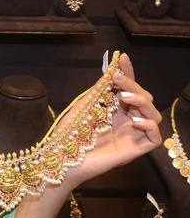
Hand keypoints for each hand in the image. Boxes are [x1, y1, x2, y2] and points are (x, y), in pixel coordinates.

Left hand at [59, 52, 162, 188]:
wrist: (62, 160)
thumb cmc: (68, 135)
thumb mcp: (84, 106)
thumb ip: (100, 90)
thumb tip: (112, 70)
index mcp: (115, 109)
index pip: (128, 88)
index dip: (128, 73)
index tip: (122, 58)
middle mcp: (127, 120)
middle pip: (144, 98)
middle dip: (133, 85)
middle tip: (118, 80)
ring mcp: (133, 135)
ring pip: (154, 115)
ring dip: (142, 102)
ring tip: (125, 99)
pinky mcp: (136, 150)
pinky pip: (155, 138)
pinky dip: (150, 126)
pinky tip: (135, 121)